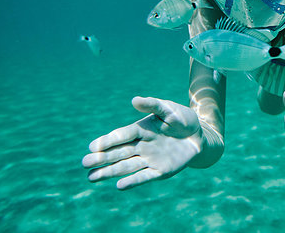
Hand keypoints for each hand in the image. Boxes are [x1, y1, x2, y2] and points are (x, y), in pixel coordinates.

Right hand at [82, 96, 202, 189]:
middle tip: (85, 163)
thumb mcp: (169, 109)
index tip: (94, 146)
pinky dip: (133, 181)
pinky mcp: (161, 170)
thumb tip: (134, 100)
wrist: (199, 136)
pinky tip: (119, 185)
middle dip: (102, 158)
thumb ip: (153, 105)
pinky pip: (145, 176)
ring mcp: (150, 159)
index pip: (122, 135)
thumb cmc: (182, 119)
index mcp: (141, 129)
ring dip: (110, 172)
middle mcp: (142, 145)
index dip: (109, 140)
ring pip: (127, 166)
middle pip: (119, 152)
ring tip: (92, 177)